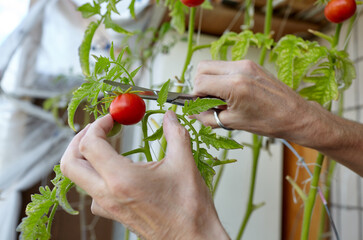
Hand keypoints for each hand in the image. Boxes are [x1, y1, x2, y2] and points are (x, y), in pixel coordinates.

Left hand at [60, 111, 228, 239]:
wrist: (192, 239)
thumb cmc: (188, 207)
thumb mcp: (183, 163)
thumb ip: (175, 134)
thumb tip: (169, 116)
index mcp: (121, 179)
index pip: (90, 144)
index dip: (98, 125)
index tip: (112, 117)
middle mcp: (107, 194)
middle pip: (70, 163)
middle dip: (78, 140)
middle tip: (97, 129)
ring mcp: (108, 207)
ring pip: (79, 179)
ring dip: (86, 157)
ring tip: (104, 144)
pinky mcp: (113, 214)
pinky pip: (92, 192)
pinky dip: (96, 175)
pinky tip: (114, 170)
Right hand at [193, 60, 320, 141]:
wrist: (295, 116)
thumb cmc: (269, 122)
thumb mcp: (233, 123)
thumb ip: (207, 117)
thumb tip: (191, 113)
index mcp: (234, 85)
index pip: (199, 82)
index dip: (195, 96)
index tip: (199, 106)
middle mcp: (239, 69)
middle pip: (202, 67)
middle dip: (200, 84)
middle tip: (208, 101)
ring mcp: (246, 64)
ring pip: (214, 65)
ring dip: (210, 80)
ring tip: (220, 98)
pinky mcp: (251, 64)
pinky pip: (227, 66)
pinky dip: (222, 77)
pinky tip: (231, 94)